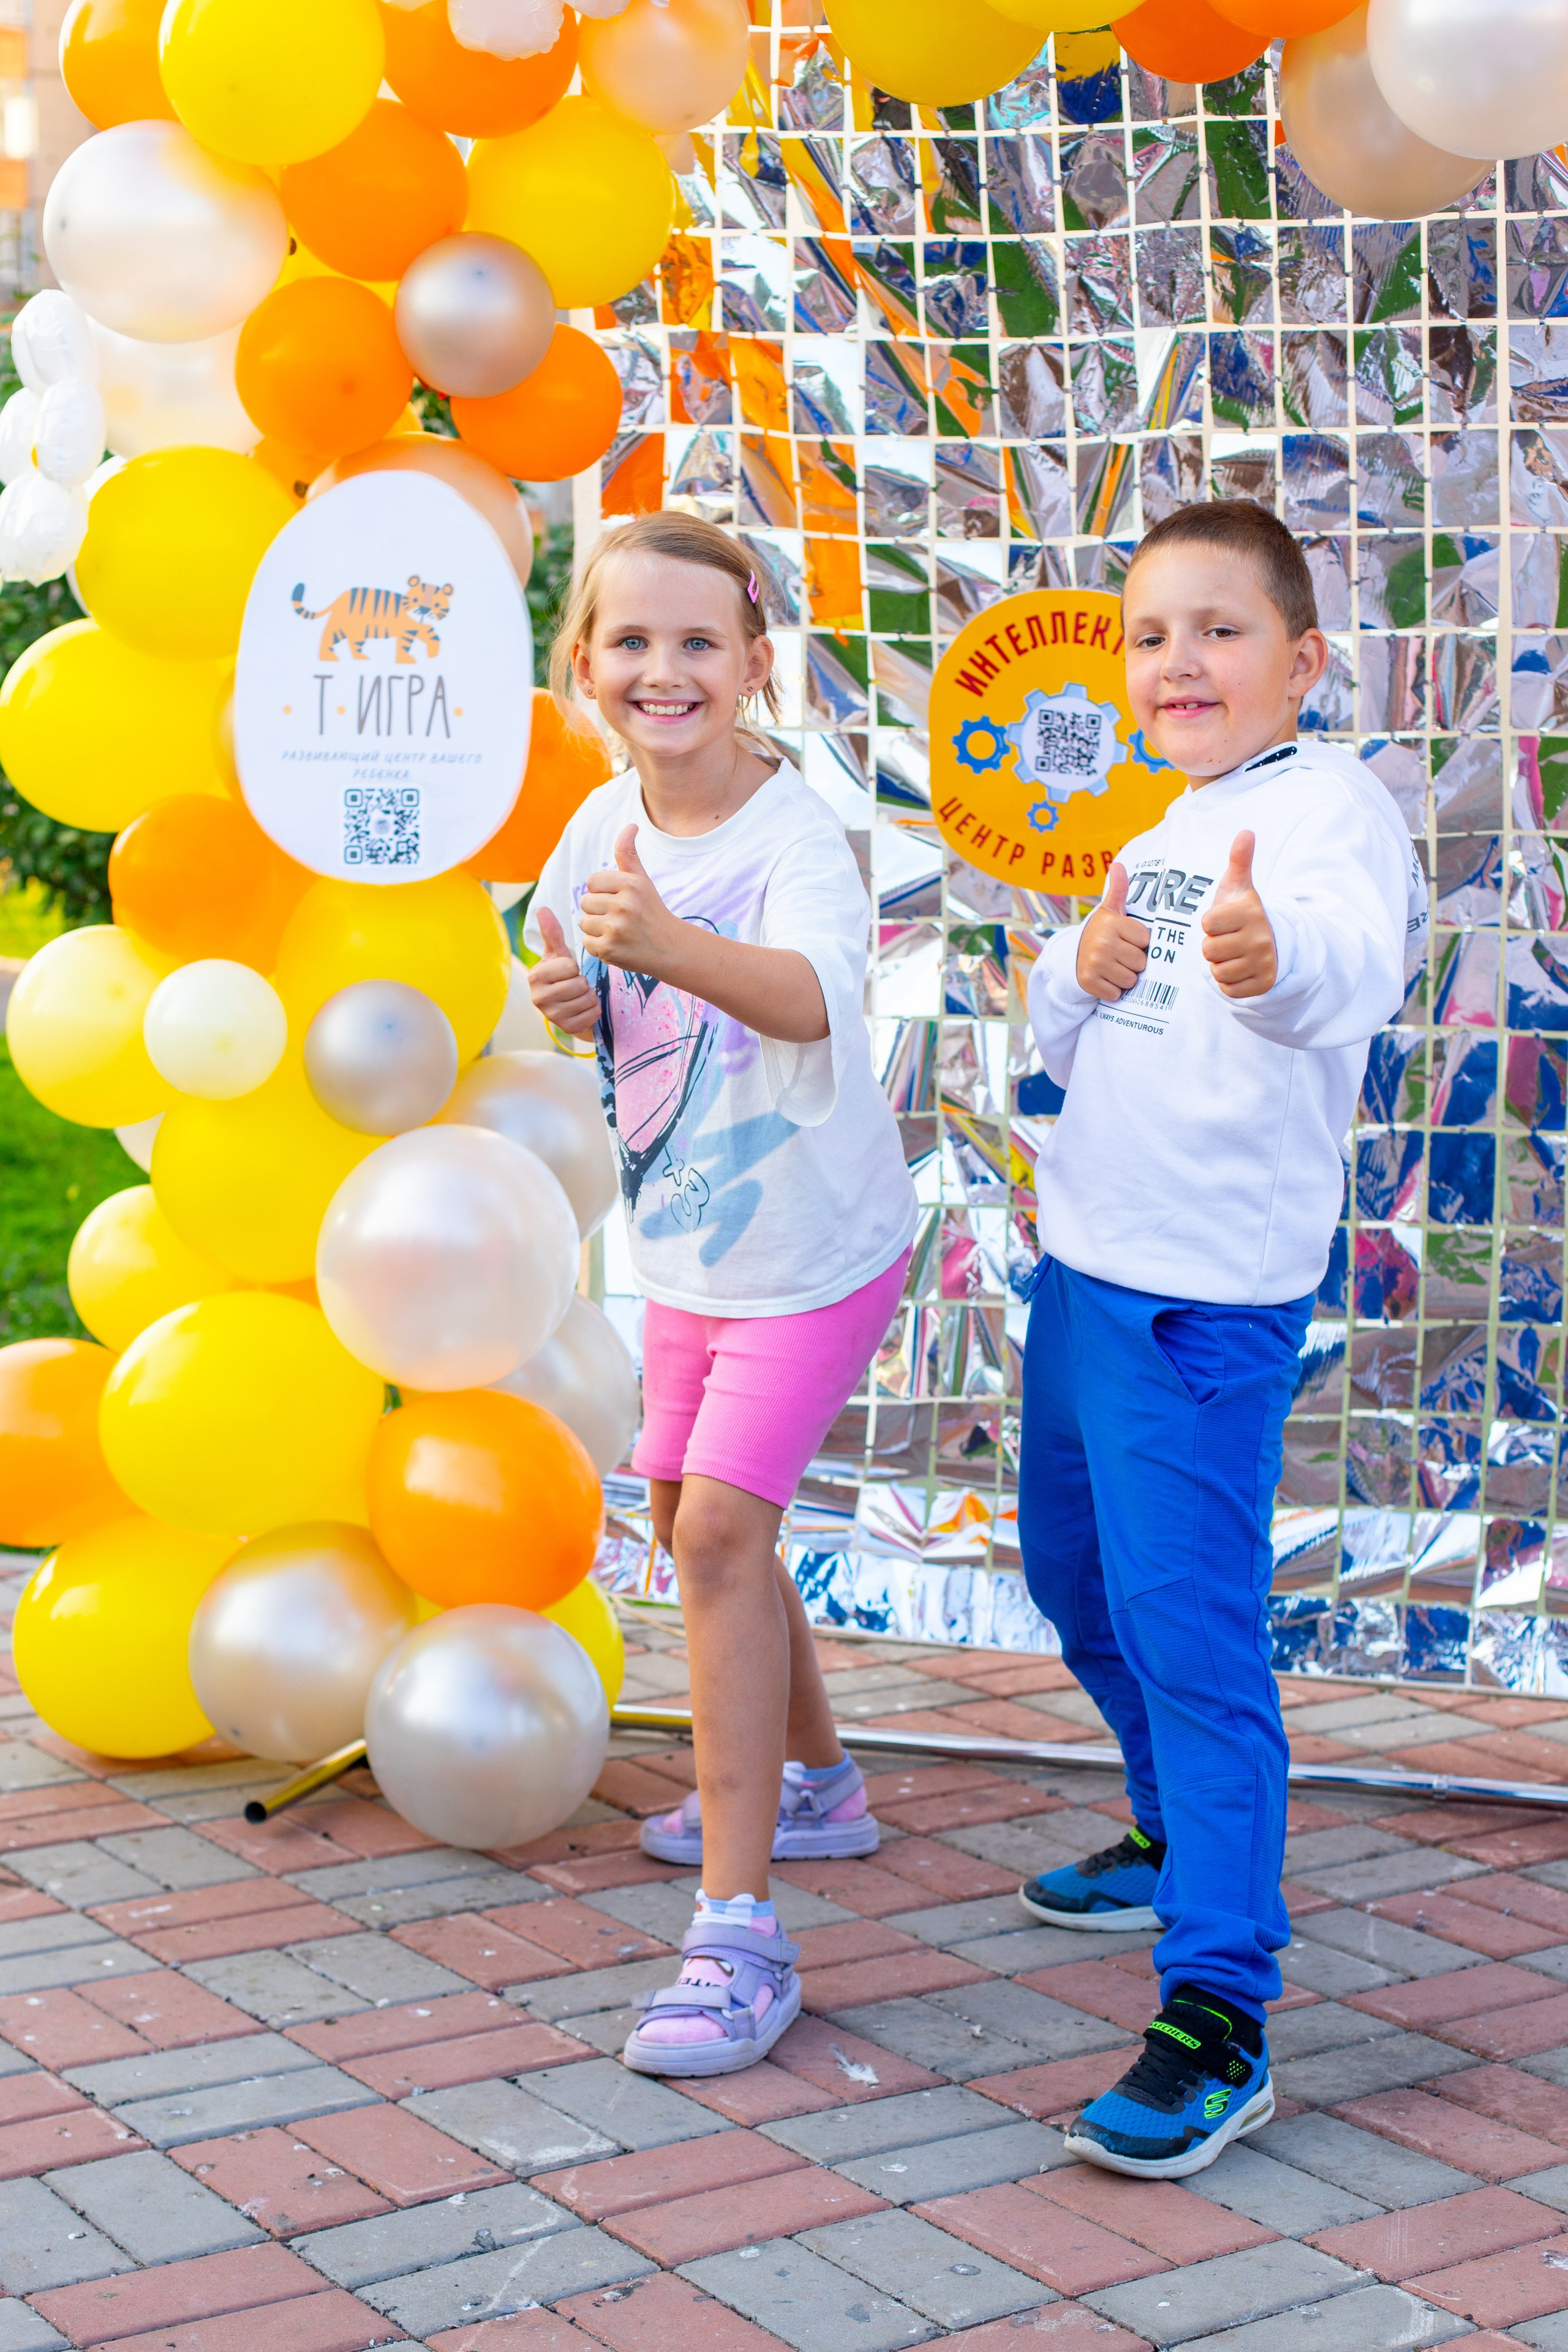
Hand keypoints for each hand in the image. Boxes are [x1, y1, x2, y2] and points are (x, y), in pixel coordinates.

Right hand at [528, 905, 598, 1037]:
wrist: (567, 1007)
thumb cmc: (562, 976)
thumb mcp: (558, 954)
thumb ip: (552, 933)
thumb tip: (542, 908)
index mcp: (535, 976)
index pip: (569, 966)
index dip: (574, 967)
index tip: (568, 971)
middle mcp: (538, 998)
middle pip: (579, 984)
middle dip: (583, 983)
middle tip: (576, 984)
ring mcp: (552, 1016)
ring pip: (587, 1000)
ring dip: (589, 996)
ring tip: (580, 995)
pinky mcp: (567, 1029)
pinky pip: (592, 1015)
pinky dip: (594, 1009)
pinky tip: (584, 1007)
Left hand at [577, 825, 684, 975]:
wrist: (670, 949)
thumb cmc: (652, 911)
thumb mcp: (642, 880)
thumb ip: (629, 854)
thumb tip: (631, 825)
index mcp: (631, 884)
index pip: (592, 881)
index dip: (602, 892)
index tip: (619, 901)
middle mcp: (624, 905)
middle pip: (586, 902)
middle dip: (598, 911)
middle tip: (620, 919)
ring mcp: (616, 928)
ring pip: (584, 922)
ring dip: (596, 929)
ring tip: (618, 932)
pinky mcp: (610, 949)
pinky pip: (586, 942)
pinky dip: (598, 946)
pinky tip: (617, 945)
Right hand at [1076, 861, 1149, 1001]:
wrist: (1071, 956)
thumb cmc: (1100, 933)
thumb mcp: (1109, 910)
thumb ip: (1118, 889)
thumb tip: (1118, 863)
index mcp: (1111, 923)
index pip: (1146, 940)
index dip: (1139, 943)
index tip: (1127, 941)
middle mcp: (1102, 943)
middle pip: (1141, 962)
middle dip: (1134, 962)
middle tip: (1120, 956)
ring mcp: (1095, 964)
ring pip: (1131, 979)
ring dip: (1125, 977)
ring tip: (1113, 967)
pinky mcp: (1089, 982)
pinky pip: (1117, 993)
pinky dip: (1113, 990)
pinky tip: (1105, 979)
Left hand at [1201, 830, 1276, 998]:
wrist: (1272, 942)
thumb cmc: (1243, 913)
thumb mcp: (1239, 886)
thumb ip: (1239, 860)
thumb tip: (1246, 832)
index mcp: (1251, 912)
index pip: (1207, 923)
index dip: (1210, 923)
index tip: (1224, 920)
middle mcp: (1260, 938)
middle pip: (1209, 950)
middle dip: (1213, 945)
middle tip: (1228, 939)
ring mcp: (1264, 963)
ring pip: (1218, 971)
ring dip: (1220, 964)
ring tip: (1233, 953)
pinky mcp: (1263, 984)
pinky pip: (1228, 989)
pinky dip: (1230, 982)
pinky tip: (1240, 968)